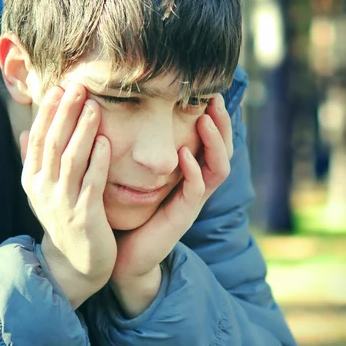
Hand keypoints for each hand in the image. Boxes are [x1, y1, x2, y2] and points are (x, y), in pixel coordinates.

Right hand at [20, 83, 116, 308]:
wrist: (75, 264)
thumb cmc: (63, 220)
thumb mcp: (43, 191)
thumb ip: (35, 161)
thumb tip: (23, 132)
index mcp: (32, 179)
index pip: (38, 139)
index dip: (48, 112)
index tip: (60, 87)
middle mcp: (42, 189)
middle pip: (53, 144)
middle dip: (65, 113)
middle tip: (78, 86)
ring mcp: (62, 203)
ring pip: (71, 160)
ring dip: (82, 131)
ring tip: (94, 106)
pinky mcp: (83, 216)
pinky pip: (91, 183)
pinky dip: (98, 162)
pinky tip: (107, 142)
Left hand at [110, 94, 233, 314]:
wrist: (123, 255)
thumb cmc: (128, 212)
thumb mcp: (136, 175)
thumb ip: (139, 150)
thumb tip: (125, 111)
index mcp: (188, 174)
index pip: (210, 141)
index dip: (213, 118)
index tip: (206, 91)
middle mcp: (196, 185)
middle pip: (223, 150)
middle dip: (222, 124)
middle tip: (215, 98)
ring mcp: (192, 201)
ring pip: (218, 167)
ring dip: (213, 142)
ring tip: (205, 119)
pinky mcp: (182, 216)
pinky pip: (196, 190)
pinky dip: (193, 171)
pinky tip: (183, 155)